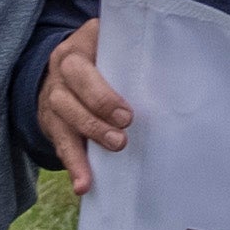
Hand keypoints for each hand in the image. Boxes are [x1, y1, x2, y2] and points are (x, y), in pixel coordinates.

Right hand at [35, 17, 139, 187]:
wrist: (63, 73)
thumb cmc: (102, 59)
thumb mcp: (112, 44)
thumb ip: (134, 50)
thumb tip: (177, 64)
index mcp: (80, 47)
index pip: (84, 64)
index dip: (101, 91)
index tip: (125, 113)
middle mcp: (61, 69)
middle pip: (71, 88)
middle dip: (98, 111)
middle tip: (124, 129)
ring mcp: (53, 96)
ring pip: (64, 116)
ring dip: (89, 135)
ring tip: (114, 148)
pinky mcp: (51, 123)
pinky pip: (61, 144)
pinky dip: (74, 165)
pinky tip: (83, 184)